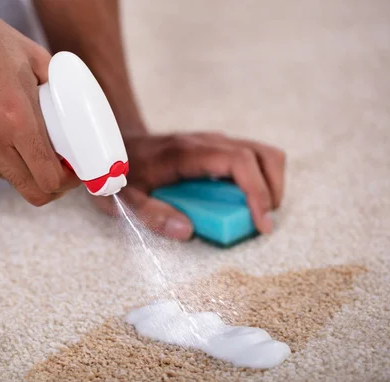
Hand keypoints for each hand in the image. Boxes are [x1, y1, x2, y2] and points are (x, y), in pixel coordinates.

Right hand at [0, 1, 78, 205]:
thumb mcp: (29, 54)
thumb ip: (56, 86)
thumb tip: (73, 107)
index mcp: (16, 119)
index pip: (49, 178)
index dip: (67, 181)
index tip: (72, 172)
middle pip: (31, 191)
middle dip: (50, 185)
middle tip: (56, 169)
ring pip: (5, 180)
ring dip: (20, 169)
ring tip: (21, 142)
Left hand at [92, 133, 285, 239]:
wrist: (116, 142)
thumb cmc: (121, 171)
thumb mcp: (124, 198)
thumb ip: (151, 214)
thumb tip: (186, 231)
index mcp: (186, 153)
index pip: (239, 161)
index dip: (258, 191)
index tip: (261, 223)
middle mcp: (206, 141)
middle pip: (262, 154)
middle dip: (272, 191)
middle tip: (262, 222)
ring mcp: (214, 142)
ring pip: (262, 154)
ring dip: (270, 185)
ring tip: (257, 214)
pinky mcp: (216, 148)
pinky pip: (251, 159)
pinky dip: (259, 181)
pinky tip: (244, 203)